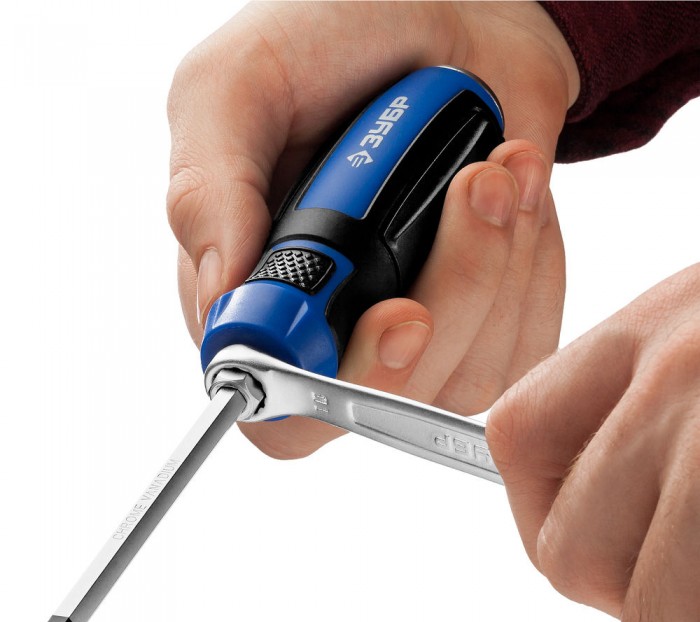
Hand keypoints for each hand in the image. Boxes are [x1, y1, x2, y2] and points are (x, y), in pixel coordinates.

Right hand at [167, 1, 578, 456]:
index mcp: (258, 289)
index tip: (395, 312)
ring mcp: (415, 334)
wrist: (451, 21)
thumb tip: (216, 297)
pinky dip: (537, 264)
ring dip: (498, 259)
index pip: (278, 404)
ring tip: (494, 168)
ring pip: (465, 373)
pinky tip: (519, 199)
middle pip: (382, 400)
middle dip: (447, 301)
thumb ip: (206, 187)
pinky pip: (526, 345)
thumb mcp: (240, 85)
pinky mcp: (487, 323)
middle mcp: (333, 326)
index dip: (332, 383)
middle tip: (471, 191)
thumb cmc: (336, 41)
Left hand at [487, 263, 699, 621]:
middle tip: (672, 568)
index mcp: (640, 338)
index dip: (539, 509)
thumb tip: (597, 484)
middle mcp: (678, 379)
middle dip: (619, 583)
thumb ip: (636, 404)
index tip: (574, 532)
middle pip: (566, 550)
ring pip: (648, 619)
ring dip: (680, 621)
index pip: (516, 443)